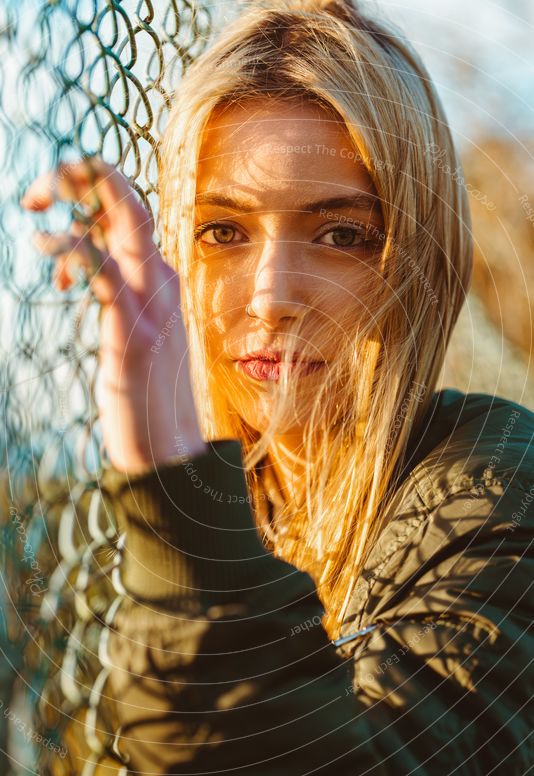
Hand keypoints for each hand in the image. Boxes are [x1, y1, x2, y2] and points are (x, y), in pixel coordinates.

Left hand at [22, 157, 206, 471]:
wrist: (168, 450)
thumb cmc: (145, 393)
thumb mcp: (132, 329)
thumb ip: (117, 290)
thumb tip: (84, 258)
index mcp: (161, 279)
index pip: (129, 211)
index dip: (90, 193)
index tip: (49, 207)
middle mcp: (161, 283)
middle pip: (128, 201)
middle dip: (83, 175)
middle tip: (37, 194)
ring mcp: (152, 306)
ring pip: (123, 222)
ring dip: (76, 200)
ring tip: (34, 214)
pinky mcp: (133, 334)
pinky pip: (105, 275)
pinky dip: (74, 250)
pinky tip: (44, 245)